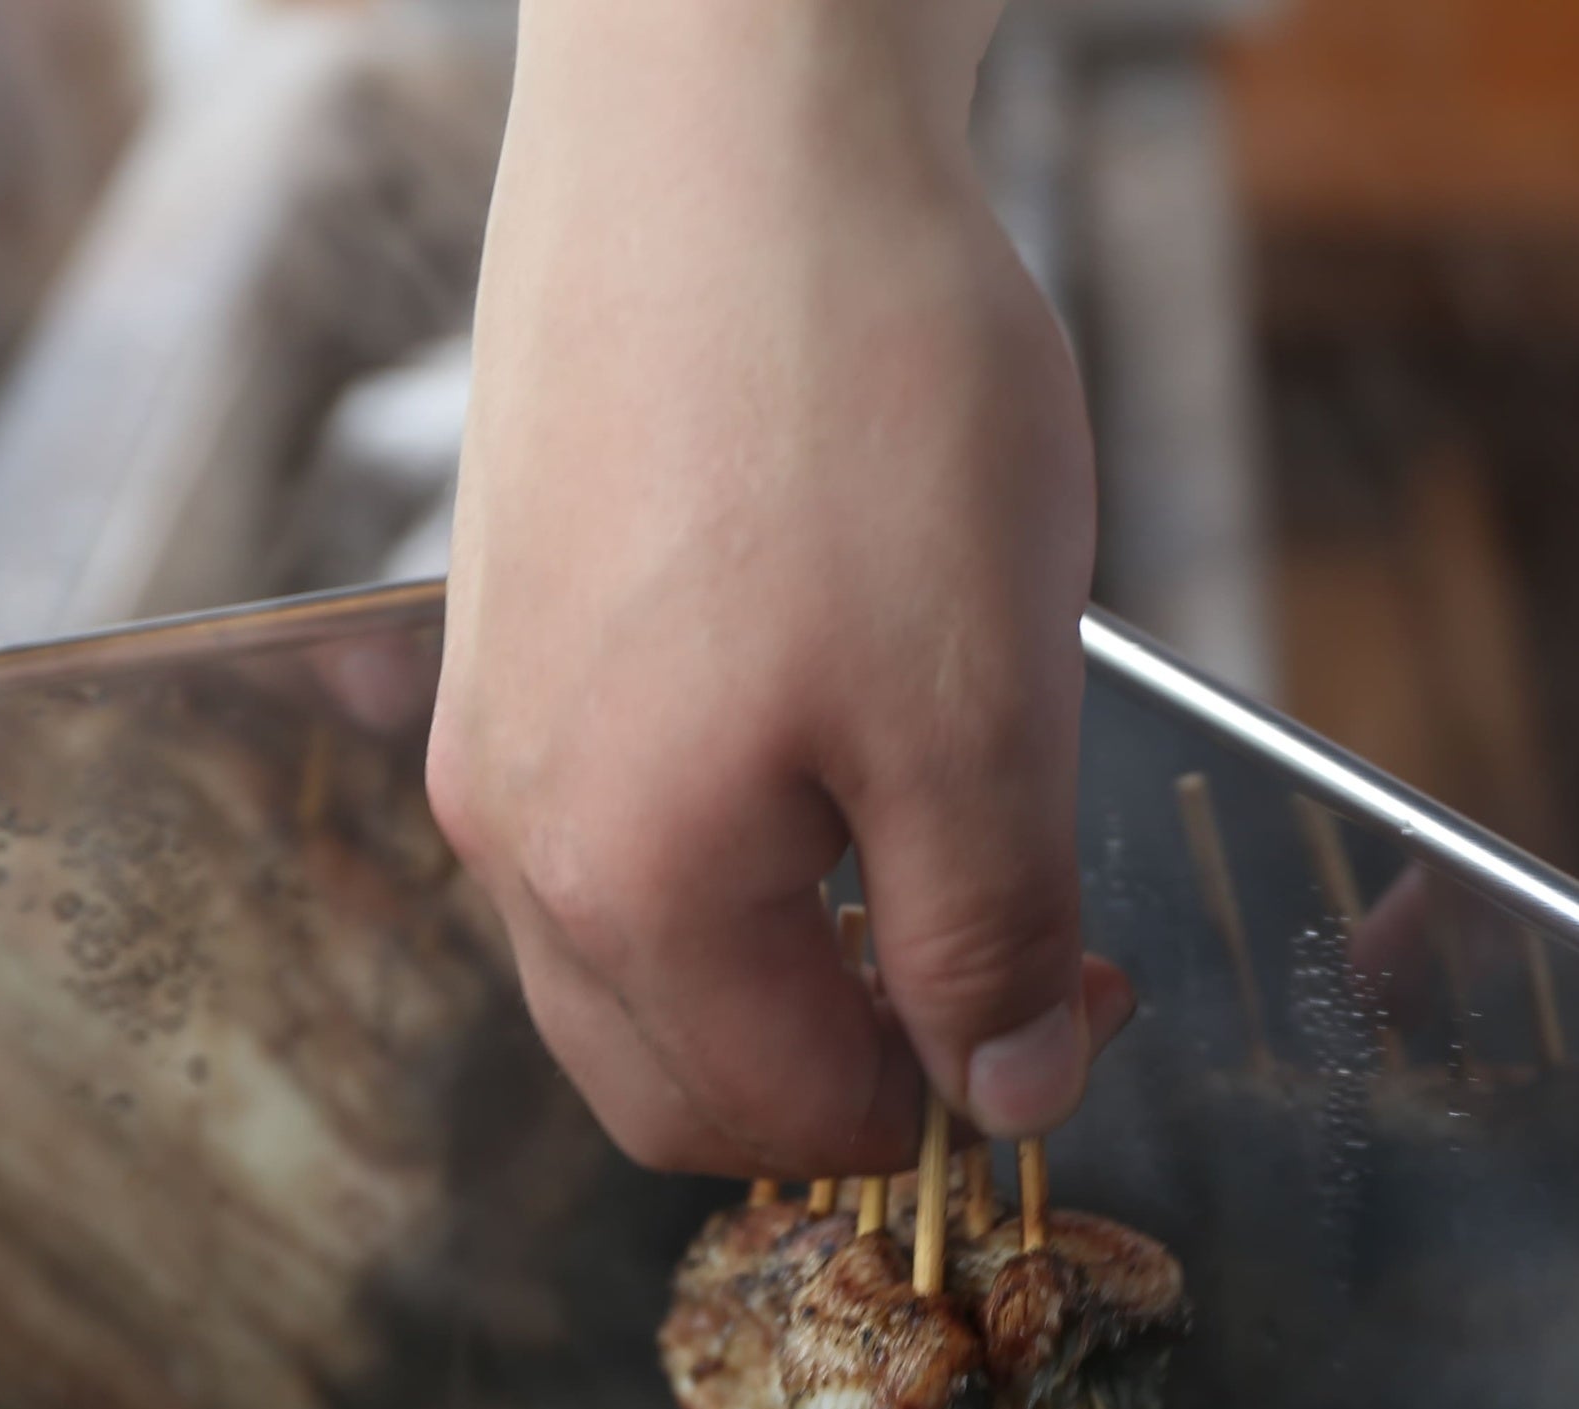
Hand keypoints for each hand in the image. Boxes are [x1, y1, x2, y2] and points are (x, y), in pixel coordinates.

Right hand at [430, 0, 1131, 1177]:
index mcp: (622, 887)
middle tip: (1009, 965)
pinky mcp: (508, 619)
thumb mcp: (981, 712)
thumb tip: (1006, 1099)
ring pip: (637, 949)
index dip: (948, 1100)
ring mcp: (496, 721)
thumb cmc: (855, 396)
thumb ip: (991, 938)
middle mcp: (516, 829)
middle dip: (846, 1063)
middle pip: (675, 1071)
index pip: (779, 1118)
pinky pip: (611, 814)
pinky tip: (833, 726)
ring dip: (789, 957)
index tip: (1082, 1003)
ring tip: (931, 833)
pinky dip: (728, 844)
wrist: (723, 120)